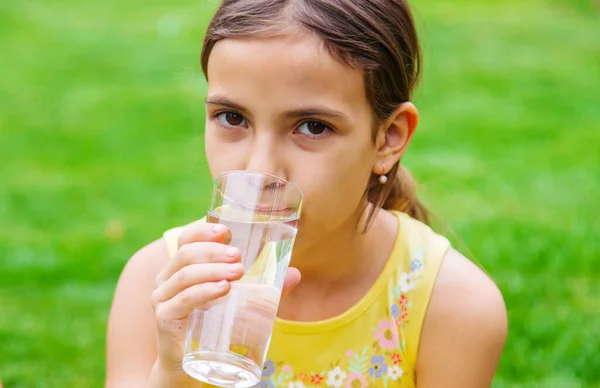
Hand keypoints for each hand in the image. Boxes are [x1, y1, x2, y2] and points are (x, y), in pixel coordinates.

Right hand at [149, 222, 300, 385]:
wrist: (190, 366)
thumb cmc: (212, 326)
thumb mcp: (236, 302)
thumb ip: (264, 288)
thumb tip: (295, 275)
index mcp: (179, 268)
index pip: (185, 240)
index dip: (202, 232)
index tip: (225, 231)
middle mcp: (166, 280)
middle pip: (186, 254)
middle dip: (214, 251)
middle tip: (239, 257)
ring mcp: (162, 299)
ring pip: (185, 275)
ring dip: (213, 269)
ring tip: (237, 272)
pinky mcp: (165, 319)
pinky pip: (184, 300)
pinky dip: (204, 291)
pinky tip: (223, 289)